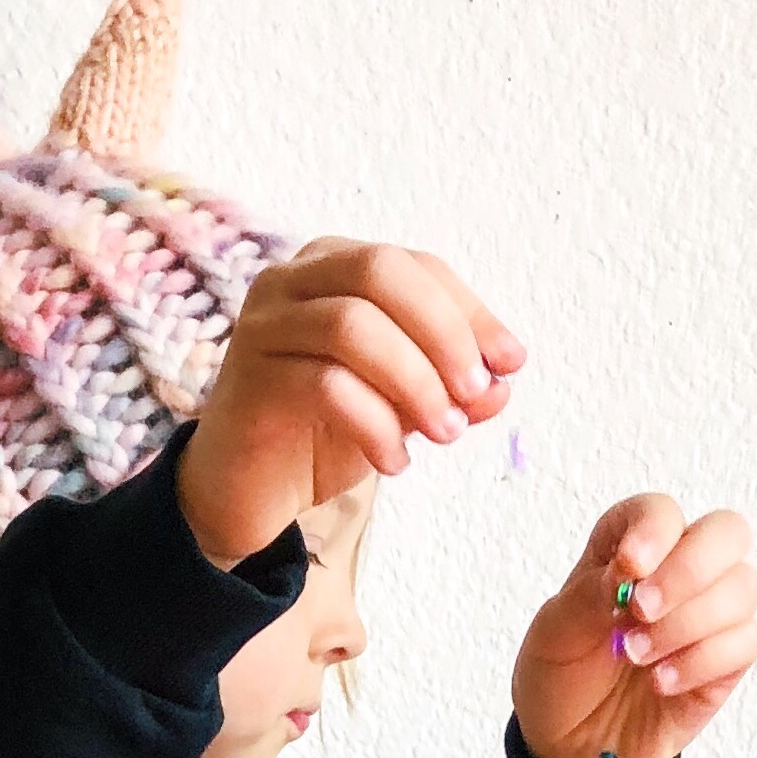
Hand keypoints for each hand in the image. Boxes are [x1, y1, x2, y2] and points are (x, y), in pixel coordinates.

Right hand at [175, 239, 525, 567]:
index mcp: (333, 266)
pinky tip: (394, 462)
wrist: (246, 492)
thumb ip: (450, 387)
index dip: (471, 311)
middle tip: (474, 393)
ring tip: (443, 434)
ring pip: (350, 326)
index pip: (415, 265)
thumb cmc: (323, 433)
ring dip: (414, 382)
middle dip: (441, 331)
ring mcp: (263, 326)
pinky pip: (324, 386)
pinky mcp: (249, 379)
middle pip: (379, 271)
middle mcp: (291, 280)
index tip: (510, 363)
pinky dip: (374, 425)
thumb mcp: (402, 404)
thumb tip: (501, 381)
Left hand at [512, 493, 756, 757]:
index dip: (653, 531)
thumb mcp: (554, 635)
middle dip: (689, 569)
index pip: (660, 512)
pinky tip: (660, 683)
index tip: (629, 568)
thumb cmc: (561, 678)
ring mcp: (710, 614)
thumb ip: (589, 596)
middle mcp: (679, 570)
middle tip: (641, 610)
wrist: (572, 749)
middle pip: (727, 533)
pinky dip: (701, 661)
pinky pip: (746, 641)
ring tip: (636, 657)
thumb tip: (631, 570)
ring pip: (742, 588)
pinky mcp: (728, 659)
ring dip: (686, 624)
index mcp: (631, 548)